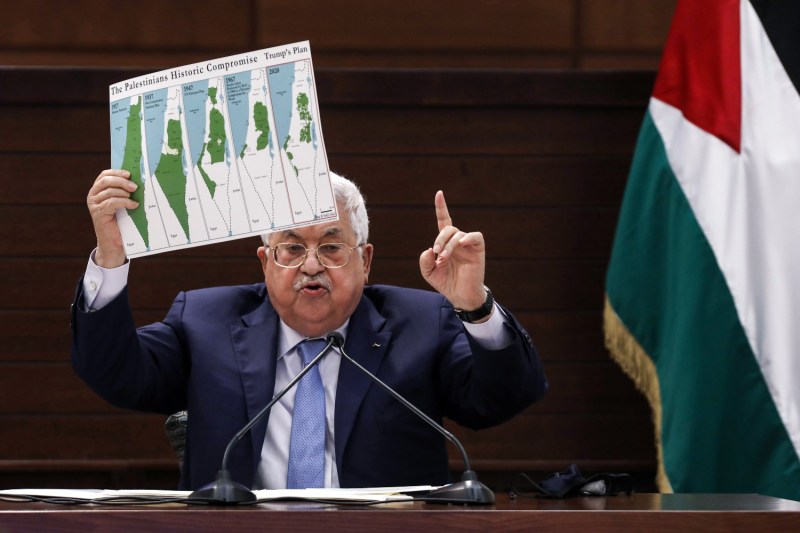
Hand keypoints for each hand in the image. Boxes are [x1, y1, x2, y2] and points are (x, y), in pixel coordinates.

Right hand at [86, 169, 138, 267]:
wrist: (115, 242)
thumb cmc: (120, 221)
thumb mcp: (122, 203)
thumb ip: (124, 191)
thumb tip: (136, 180)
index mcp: (97, 190)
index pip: (104, 175)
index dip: (116, 172)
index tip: (129, 174)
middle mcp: (93, 196)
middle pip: (106, 181)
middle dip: (122, 181)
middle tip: (135, 187)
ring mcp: (94, 205)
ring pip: (110, 191)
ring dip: (124, 193)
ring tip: (134, 198)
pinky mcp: (98, 213)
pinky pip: (112, 202)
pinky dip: (125, 202)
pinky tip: (134, 205)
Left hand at [419, 190, 485, 309]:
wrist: (460, 296)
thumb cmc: (446, 282)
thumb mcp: (429, 272)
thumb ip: (424, 261)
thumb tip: (430, 250)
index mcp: (446, 243)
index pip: (443, 221)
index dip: (441, 207)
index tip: (439, 193)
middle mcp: (457, 241)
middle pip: (448, 228)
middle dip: (440, 239)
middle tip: (437, 253)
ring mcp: (468, 245)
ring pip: (458, 234)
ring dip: (448, 245)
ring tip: (443, 259)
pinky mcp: (478, 250)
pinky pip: (475, 236)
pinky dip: (468, 237)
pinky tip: (461, 244)